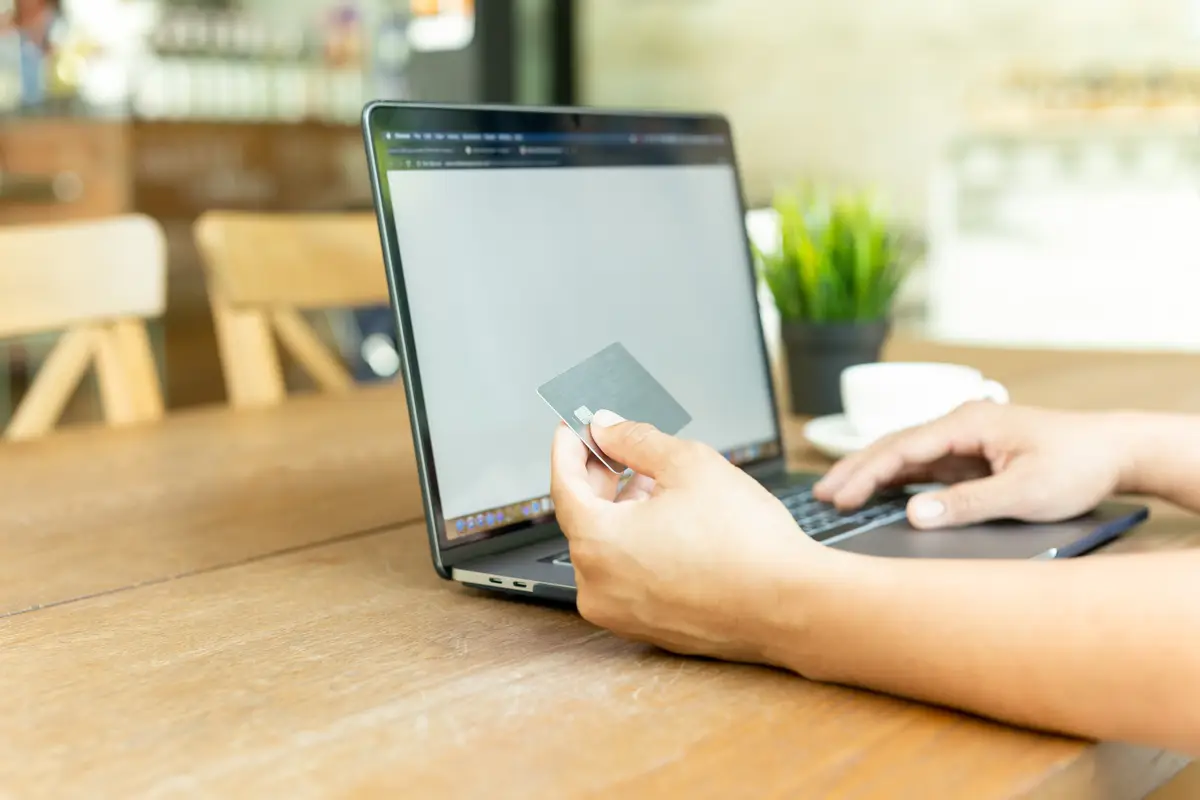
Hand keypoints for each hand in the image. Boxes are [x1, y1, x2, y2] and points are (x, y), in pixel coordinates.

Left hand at [549, 411, 820, 662]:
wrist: (792, 606)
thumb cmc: (745, 539)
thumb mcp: (688, 464)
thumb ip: (636, 439)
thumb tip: (606, 428)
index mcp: (597, 543)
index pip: (562, 486)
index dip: (568, 450)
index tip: (573, 429)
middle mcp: (598, 586)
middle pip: (583, 518)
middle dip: (599, 478)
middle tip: (616, 446)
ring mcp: (621, 614)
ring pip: (607, 549)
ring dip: (621, 511)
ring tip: (654, 482)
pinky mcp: (647, 628)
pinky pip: (627, 576)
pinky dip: (636, 546)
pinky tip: (668, 524)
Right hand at [813, 402, 1132, 527]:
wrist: (1118, 451)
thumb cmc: (1078, 465)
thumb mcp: (1024, 492)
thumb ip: (967, 503)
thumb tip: (915, 513)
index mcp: (968, 423)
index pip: (902, 448)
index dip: (866, 474)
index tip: (839, 497)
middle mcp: (961, 425)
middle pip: (894, 446)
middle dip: (855, 471)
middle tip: (820, 496)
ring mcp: (965, 440)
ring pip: (905, 456)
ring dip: (872, 475)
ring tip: (837, 496)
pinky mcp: (973, 457)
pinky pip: (924, 467)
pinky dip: (896, 480)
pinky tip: (877, 495)